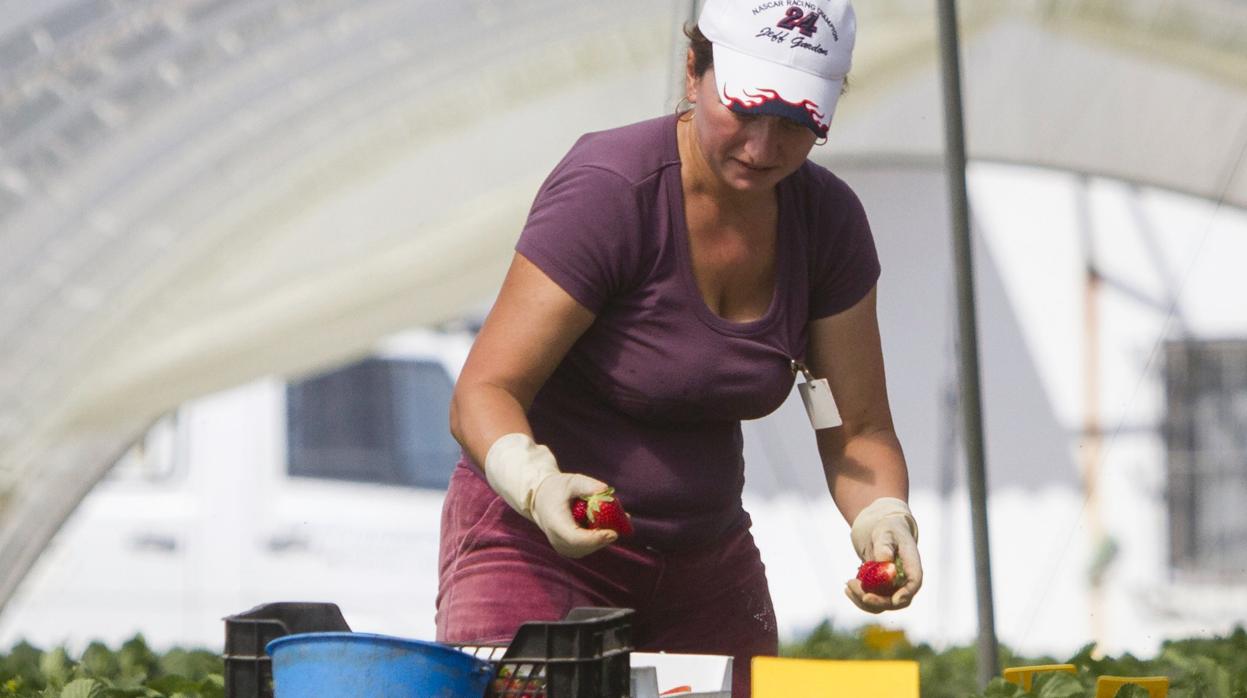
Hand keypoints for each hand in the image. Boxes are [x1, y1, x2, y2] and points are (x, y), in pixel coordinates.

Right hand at [483, 433, 616, 557]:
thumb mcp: (572, 481)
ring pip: (588, 549)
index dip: (595, 539)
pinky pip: (587, 547)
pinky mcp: (568, 548)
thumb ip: (588, 485)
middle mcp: (556, 539)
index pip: (575, 539)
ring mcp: (562, 546)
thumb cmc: (556, 488)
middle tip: (623, 522)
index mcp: (555, 522)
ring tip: (618, 520)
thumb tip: (606, 490)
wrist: (541, 499)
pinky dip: (599, 538)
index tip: (613, 533)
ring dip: (604, 537)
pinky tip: (609, 524)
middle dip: (605, 537)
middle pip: (585, 546)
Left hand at [844, 498, 921, 612]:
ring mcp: (894, 590)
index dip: (906, 593)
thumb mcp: (885, 532)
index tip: (894, 600)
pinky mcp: (882, 592)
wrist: (884, 536)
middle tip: (853, 586)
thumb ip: (884, 545)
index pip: (914, 583)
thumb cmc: (888, 531)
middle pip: (896, 600)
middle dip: (876, 600)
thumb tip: (884, 560)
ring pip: (882, 605)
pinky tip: (848, 588)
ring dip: (862, 599)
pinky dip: (859, 598)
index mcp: (912, 565)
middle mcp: (905, 582)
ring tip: (848, 584)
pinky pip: (872, 602)